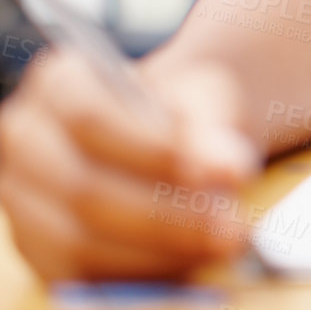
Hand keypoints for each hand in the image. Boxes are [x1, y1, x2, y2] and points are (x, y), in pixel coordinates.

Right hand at [0, 50, 261, 280]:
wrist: (176, 142)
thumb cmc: (184, 114)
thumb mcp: (207, 100)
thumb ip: (214, 129)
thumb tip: (226, 170)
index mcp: (59, 85)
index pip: (90, 119)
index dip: (154, 152)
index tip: (222, 174)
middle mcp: (26, 141)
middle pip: (82, 189)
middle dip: (164, 217)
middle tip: (231, 229)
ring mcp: (24, 203)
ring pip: (75, 243)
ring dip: (155, 254)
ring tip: (218, 246)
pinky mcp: (40, 253)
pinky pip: (81, 279)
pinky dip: (139, 277)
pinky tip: (189, 265)